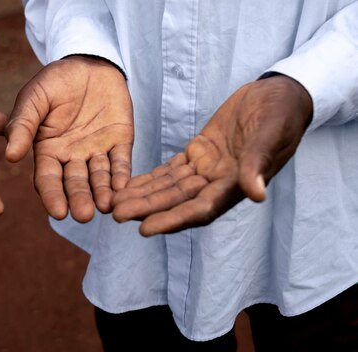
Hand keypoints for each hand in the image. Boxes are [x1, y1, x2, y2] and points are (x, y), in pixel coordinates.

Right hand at [6, 56, 133, 222]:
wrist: (88, 62)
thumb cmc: (54, 81)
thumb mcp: (33, 99)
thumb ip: (22, 125)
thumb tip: (10, 156)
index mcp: (47, 151)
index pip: (48, 179)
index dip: (52, 196)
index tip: (58, 213)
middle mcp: (72, 157)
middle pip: (75, 183)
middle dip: (79, 199)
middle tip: (84, 215)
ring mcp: (96, 150)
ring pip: (99, 177)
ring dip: (102, 192)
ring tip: (105, 206)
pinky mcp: (120, 141)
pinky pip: (121, 162)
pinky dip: (122, 175)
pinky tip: (123, 187)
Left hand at [112, 75, 312, 235]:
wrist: (278, 95)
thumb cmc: (281, 114)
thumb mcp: (271, 133)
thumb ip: (258, 163)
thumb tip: (255, 195)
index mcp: (236, 184)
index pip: (200, 208)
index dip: (173, 219)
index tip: (145, 229)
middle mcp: (218, 183)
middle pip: (177, 202)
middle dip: (147, 209)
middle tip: (117, 215)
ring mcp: (207, 169)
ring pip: (169, 188)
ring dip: (143, 196)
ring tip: (115, 204)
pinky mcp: (199, 153)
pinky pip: (170, 170)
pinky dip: (150, 178)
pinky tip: (129, 185)